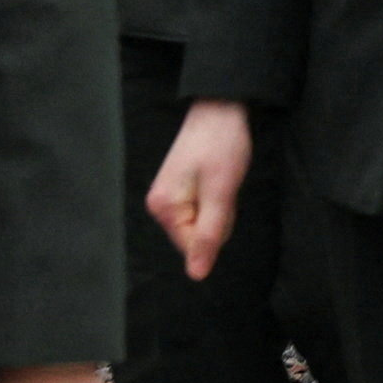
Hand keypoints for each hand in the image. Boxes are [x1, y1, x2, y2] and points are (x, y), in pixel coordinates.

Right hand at [148, 100, 252, 280]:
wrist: (221, 106)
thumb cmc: (222, 145)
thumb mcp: (221, 192)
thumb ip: (208, 235)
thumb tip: (197, 275)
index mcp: (164, 208)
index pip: (195, 247)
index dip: (219, 227)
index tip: (222, 197)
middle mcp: (159, 205)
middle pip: (197, 235)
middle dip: (218, 216)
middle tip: (223, 184)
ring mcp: (168, 196)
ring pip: (203, 221)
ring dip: (219, 205)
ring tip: (221, 176)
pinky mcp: (179, 188)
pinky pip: (203, 207)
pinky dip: (216, 196)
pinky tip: (218, 176)